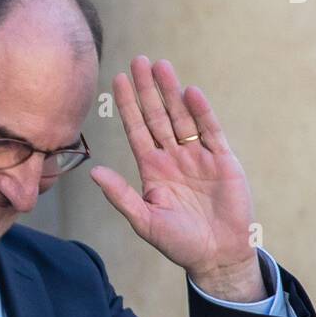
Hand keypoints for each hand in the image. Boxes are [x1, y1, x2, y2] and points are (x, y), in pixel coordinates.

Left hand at [90, 56, 264, 301]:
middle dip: (148, 89)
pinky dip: (201, 112)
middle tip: (138, 60)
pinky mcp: (222, 161)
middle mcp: (173, 157)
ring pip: (182, 117)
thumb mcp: (144, 221)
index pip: (136, 129)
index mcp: (152, 169)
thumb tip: (93, 172)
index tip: (116, 79)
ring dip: (171, 92)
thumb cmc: (178, 243)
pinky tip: (190, 92)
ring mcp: (198, 157)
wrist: (217, 256)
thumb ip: (121, 195)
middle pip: (157, 116)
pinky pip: (210, 132)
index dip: (127, 105)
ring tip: (161, 66)